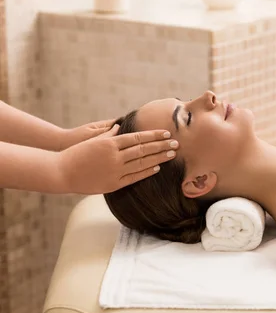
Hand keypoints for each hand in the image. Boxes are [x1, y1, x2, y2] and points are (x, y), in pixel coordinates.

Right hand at [57, 125, 178, 193]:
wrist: (61, 173)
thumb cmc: (76, 153)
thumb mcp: (92, 139)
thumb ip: (109, 135)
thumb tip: (120, 128)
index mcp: (110, 143)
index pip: (138, 137)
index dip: (154, 135)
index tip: (166, 133)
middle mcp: (115, 156)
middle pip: (144, 149)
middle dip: (162, 146)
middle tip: (176, 143)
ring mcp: (115, 171)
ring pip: (142, 163)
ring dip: (159, 158)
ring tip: (172, 154)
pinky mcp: (113, 184)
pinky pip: (134, 177)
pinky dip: (146, 172)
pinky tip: (157, 167)